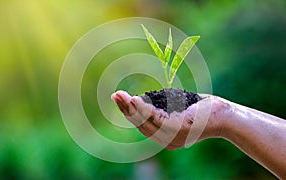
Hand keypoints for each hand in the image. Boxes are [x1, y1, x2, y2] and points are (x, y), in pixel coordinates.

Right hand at [111, 90, 225, 149]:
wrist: (227, 118)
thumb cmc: (205, 112)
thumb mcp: (181, 111)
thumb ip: (166, 110)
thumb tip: (151, 101)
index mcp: (166, 137)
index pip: (143, 126)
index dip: (130, 113)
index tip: (121, 101)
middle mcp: (167, 140)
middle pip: (141, 124)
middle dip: (126, 109)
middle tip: (114, 95)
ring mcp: (173, 135)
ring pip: (146, 121)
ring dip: (131, 107)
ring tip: (120, 96)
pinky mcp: (179, 128)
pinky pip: (157, 118)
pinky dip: (144, 109)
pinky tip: (135, 99)